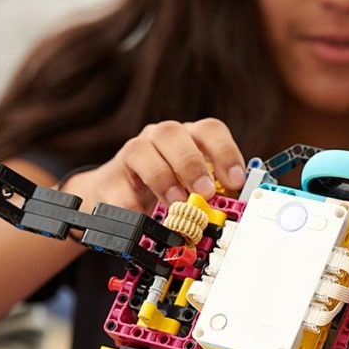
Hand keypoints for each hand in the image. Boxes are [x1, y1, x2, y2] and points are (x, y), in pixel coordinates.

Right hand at [67, 118, 247, 213]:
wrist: (117, 195)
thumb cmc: (166, 188)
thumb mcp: (194, 188)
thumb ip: (214, 193)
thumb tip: (238, 211)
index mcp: (188, 138)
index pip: (210, 130)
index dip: (226, 152)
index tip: (236, 180)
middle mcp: (159, 139)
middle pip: (172, 133)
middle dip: (191, 163)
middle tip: (205, 192)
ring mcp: (132, 155)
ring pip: (141, 151)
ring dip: (163, 178)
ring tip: (176, 203)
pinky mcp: (110, 179)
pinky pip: (119, 189)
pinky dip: (133, 206)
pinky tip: (145, 218)